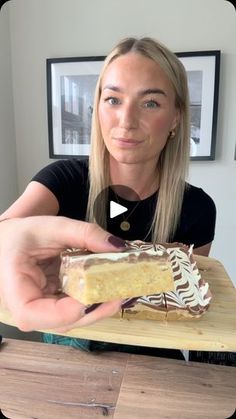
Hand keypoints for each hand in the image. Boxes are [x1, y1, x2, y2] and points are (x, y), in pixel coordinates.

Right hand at [0, 216, 124, 330]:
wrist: (9, 241)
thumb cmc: (20, 236)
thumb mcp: (51, 226)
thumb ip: (84, 233)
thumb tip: (116, 246)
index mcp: (13, 288)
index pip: (32, 314)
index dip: (66, 312)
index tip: (95, 298)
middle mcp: (26, 308)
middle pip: (60, 321)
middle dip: (94, 310)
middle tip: (121, 294)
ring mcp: (41, 311)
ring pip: (72, 319)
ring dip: (98, 308)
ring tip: (120, 290)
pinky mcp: (53, 307)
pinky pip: (75, 310)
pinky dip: (94, 301)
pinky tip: (109, 289)